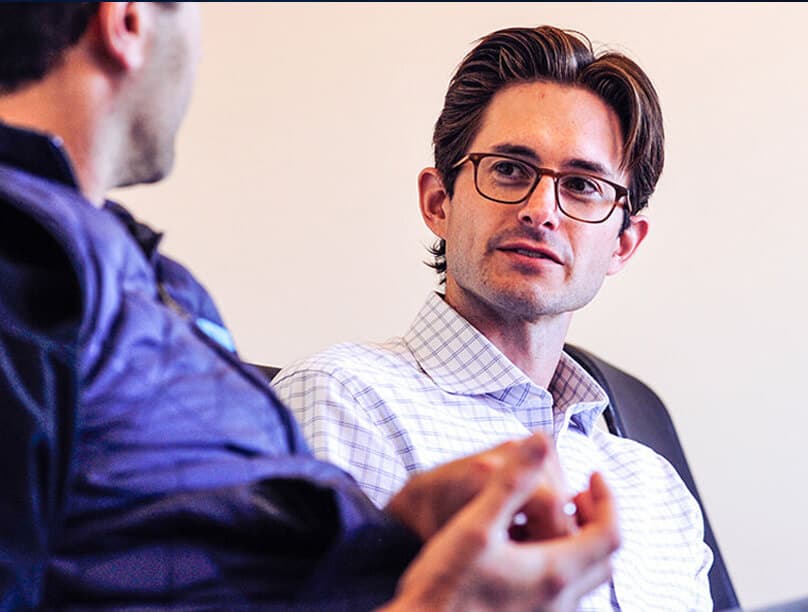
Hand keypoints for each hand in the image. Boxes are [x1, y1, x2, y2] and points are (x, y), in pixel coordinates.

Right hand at [379, 435, 619, 611]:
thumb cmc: (443, 583)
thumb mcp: (476, 523)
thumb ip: (511, 481)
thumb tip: (540, 439)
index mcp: (554, 572)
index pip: (608, 533)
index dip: (608, 498)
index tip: (593, 474)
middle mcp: (560, 600)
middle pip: (603, 557)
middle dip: (597, 518)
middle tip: (579, 493)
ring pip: (585, 576)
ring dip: (580, 540)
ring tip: (554, 516)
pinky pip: (565, 590)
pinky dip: (563, 560)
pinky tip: (529, 548)